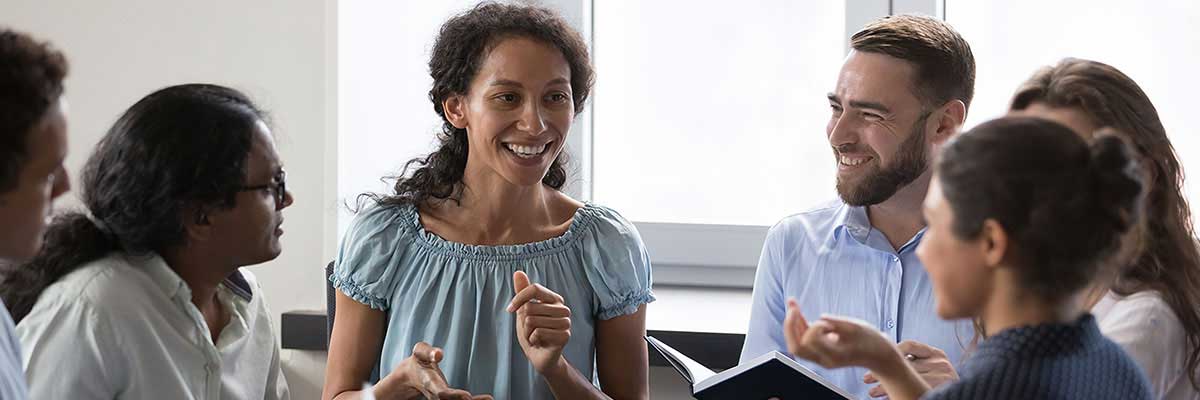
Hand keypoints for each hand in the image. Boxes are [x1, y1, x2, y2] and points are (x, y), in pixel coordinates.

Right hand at [377, 342, 493, 399]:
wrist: (411, 377)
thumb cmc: (418, 361)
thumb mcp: (419, 352)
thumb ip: (428, 352)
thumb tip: (439, 354)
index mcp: (430, 383)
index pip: (441, 393)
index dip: (454, 395)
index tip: (467, 396)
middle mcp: (437, 395)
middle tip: (479, 399)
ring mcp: (444, 399)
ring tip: (489, 399)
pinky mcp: (450, 398)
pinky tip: (489, 399)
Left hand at [508, 270, 572, 373]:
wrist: (540, 356)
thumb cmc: (532, 332)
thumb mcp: (523, 311)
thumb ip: (522, 292)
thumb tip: (518, 272)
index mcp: (554, 299)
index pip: (534, 289)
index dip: (518, 299)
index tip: (509, 310)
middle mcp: (563, 308)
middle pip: (530, 307)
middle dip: (523, 322)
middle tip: (531, 330)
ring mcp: (566, 322)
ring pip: (532, 320)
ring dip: (527, 332)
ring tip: (535, 337)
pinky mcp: (565, 335)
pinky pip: (538, 333)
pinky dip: (533, 340)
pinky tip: (540, 343)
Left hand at [782, 298, 898, 370]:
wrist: (879, 356)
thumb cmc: (871, 341)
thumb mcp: (857, 327)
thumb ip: (838, 323)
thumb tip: (820, 317)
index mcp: (835, 355)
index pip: (811, 341)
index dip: (814, 326)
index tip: (827, 321)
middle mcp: (824, 360)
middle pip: (797, 347)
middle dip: (791, 325)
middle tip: (792, 306)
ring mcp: (821, 358)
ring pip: (797, 344)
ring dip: (793, 323)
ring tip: (792, 302)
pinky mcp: (820, 352)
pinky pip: (804, 340)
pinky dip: (799, 325)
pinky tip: (797, 310)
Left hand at [864, 341, 957, 397]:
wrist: (968, 395)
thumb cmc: (943, 384)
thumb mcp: (932, 368)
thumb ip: (916, 361)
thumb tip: (886, 357)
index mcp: (937, 354)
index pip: (909, 345)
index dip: (890, 352)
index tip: (874, 361)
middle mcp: (941, 362)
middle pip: (904, 363)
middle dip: (882, 371)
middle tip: (866, 378)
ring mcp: (943, 376)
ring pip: (905, 378)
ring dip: (885, 385)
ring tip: (871, 391)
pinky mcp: (941, 388)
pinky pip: (912, 390)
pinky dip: (895, 393)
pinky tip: (884, 397)